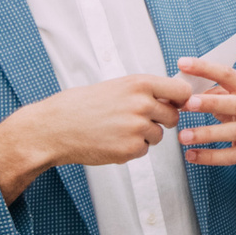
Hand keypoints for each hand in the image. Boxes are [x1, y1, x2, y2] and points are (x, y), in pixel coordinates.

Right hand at [0, 74, 191, 202]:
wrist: (54, 127)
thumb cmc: (80, 105)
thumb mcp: (115, 86)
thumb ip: (143, 91)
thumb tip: (171, 95)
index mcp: (139, 84)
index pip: (181, 91)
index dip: (181, 100)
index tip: (176, 104)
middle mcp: (142, 104)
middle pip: (173, 116)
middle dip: (160, 121)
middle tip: (137, 120)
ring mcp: (137, 127)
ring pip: (158, 135)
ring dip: (144, 136)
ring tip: (117, 129)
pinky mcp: (130, 149)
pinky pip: (143, 150)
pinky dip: (131, 149)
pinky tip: (110, 141)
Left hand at [174, 54, 235, 167]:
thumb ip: (216, 92)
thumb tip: (185, 91)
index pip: (227, 74)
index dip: (205, 68)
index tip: (183, 64)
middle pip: (232, 104)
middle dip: (210, 103)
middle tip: (188, 103)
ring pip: (231, 132)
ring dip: (205, 134)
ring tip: (183, 136)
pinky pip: (230, 156)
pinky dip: (209, 157)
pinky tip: (191, 155)